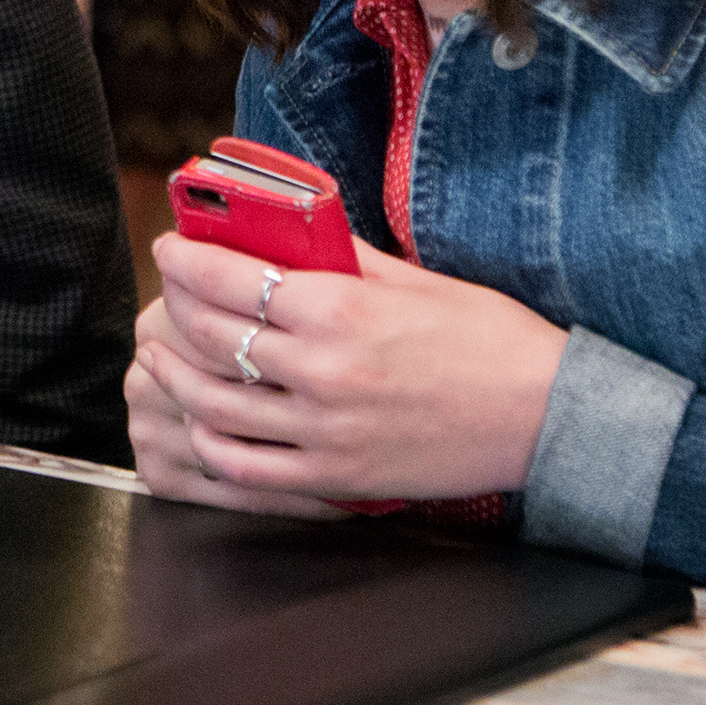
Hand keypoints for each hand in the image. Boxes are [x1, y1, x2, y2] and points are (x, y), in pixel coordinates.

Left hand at [131, 233, 567, 506]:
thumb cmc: (491, 339)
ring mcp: (325, 432)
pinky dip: (210, 441)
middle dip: (174, 307)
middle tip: (166, 290)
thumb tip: (288, 226)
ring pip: (213, 403)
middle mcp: (324, 371)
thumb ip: (343, 256)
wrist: (546, 418)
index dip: (186, 260)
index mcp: (343, 311)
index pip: (232, 279)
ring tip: (159, 354)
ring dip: (174, 374)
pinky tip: (202, 421)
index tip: (169, 247)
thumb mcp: (416, 279)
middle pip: (211, 335)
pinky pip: (245, 467)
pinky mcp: (335, 478)